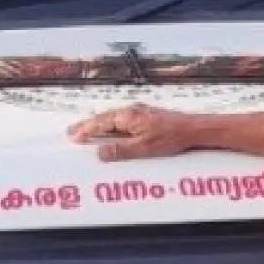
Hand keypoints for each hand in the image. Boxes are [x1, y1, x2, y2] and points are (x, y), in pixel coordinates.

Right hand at [66, 104, 205, 161]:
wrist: (192, 128)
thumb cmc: (170, 138)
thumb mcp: (144, 148)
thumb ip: (121, 150)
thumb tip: (100, 153)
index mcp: (127, 117)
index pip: (101, 123)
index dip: (86, 130)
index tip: (74, 137)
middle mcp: (131, 110)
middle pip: (104, 118)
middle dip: (87, 125)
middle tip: (71, 131)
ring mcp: (139, 111)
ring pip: (112, 117)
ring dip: (98, 124)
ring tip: (86, 130)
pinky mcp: (146, 115)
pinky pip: (121, 118)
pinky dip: (110, 124)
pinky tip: (110, 128)